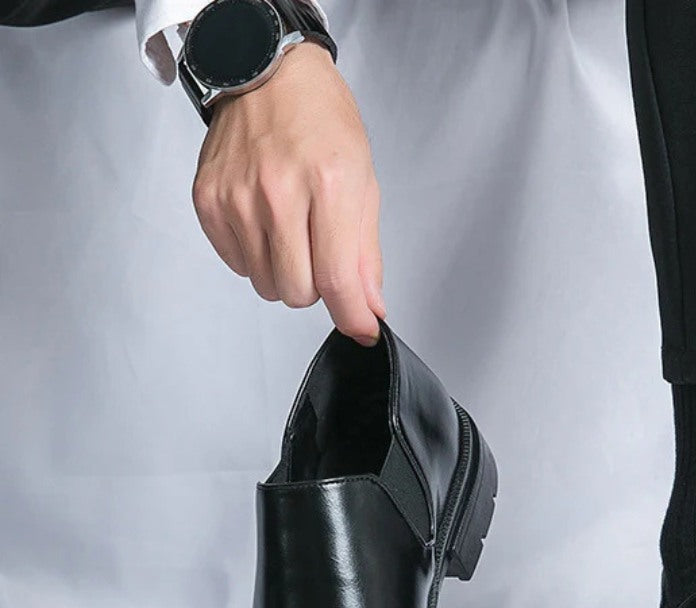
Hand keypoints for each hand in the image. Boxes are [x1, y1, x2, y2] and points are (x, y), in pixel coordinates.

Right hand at [191, 42, 384, 344]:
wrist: (265, 71)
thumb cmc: (321, 120)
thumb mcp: (363, 180)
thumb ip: (366, 253)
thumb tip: (368, 307)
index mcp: (327, 185)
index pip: (336, 279)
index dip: (352, 316)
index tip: (361, 330)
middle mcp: (277, 192)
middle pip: (297, 293)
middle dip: (316, 287)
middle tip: (320, 251)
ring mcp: (237, 198)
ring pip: (266, 285)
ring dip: (285, 273)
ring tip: (291, 230)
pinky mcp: (208, 201)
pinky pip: (238, 265)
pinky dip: (256, 256)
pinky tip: (264, 223)